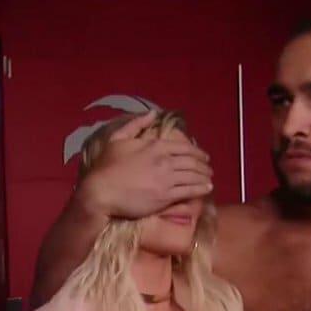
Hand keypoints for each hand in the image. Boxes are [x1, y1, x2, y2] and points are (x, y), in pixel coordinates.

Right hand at [76, 112, 212, 218]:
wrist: (101, 191)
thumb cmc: (107, 166)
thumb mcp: (117, 138)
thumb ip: (136, 124)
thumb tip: (152, 113)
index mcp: (156, 145)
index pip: (184, 147)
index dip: (197, 152)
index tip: (203, 156)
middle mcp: (165, 161)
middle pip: (192, 161)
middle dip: (204, 165)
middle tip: (209, 168)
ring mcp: (166, 179)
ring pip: (193, 176)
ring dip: (204, 176)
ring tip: (209, 179)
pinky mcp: (165, 196)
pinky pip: (189, 191)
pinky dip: (201, 188)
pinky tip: (207, 188)